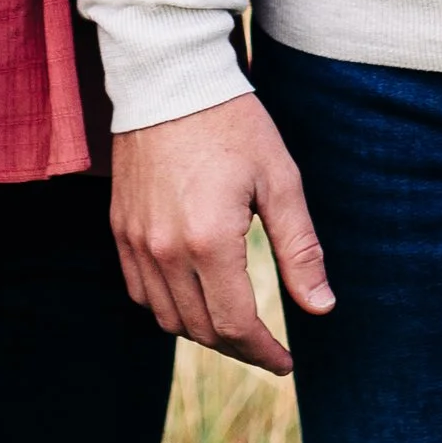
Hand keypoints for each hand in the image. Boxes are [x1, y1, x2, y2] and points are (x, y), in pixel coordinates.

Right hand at [111, 92, 333, 377]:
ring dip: (203, 332)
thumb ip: (300, 249)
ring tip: (235, 326)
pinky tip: (193, 299)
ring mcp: (136, 242)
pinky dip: (167, 308)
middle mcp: (165, 251)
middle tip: (268, 347)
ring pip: (167, 318)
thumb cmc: (233, 123)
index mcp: (209, 241)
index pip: (236, 325)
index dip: (264, 353)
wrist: (170, 80)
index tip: (286, 362)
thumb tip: (321, 307)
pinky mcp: (120, 229)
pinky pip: (139, 292)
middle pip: (202, 330)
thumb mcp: (280, 180)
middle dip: (239, 347)